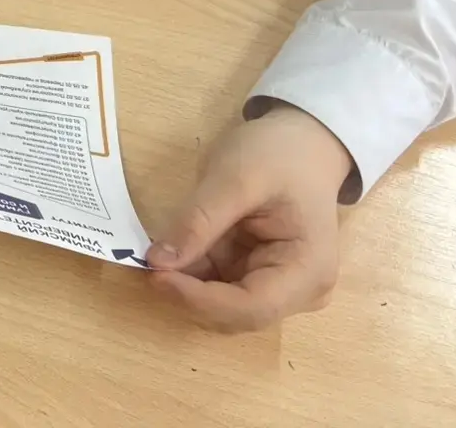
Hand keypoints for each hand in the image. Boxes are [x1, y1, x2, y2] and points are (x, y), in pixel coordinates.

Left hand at [148, 105, 354, 331]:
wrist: (302, 142)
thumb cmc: (278, 154)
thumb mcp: (235, 177)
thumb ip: (198, 221)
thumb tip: (157, 262)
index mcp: (308, 271)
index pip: (252, 307)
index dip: (199, 300)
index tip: (155, 276)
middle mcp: (300, 292)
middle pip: (237, 314)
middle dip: (189, 294)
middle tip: (148, 262)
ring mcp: (280, 288)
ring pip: (223, 306)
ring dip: (186, 285)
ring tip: (157, 254)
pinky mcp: (259, 277)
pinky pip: (220, 287)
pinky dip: (192, 275)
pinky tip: (172, 252)